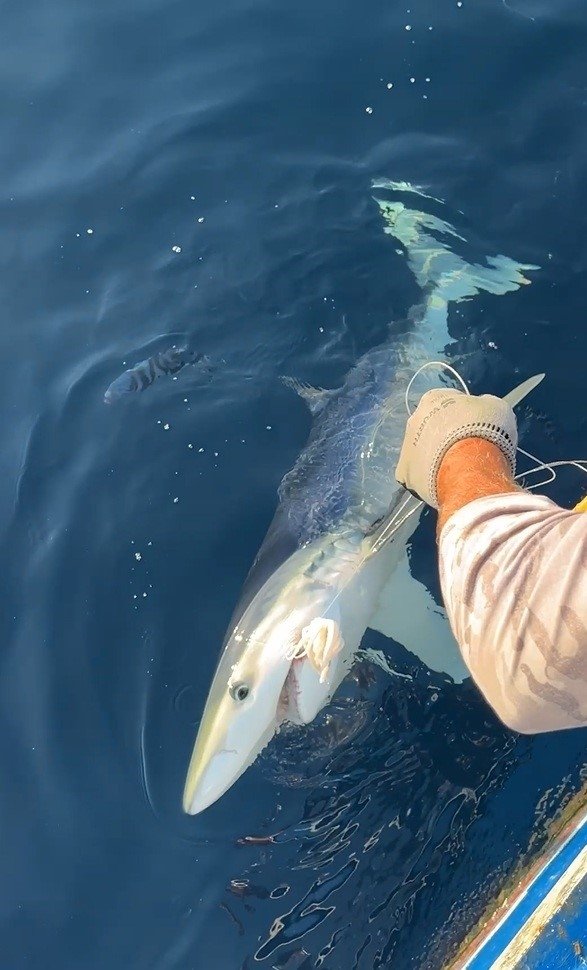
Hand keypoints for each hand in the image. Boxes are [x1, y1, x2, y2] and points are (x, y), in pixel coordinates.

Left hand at [395, 389, 517, 507]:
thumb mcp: (496, 406)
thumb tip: (481, 407)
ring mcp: (406, 446)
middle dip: (445, 436)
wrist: (470, 466)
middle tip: (465, 449)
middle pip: (431, 427)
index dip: (464, 415)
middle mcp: (413, 419)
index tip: (475, 427)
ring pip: (422, 451)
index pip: (447, 402)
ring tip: (456, 468)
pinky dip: (428, 478)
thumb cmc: (484, 431)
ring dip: (435, 457)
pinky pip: (416, 474)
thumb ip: (484, 404)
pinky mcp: (403, 473)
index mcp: (433, 398)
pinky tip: (443, 482)